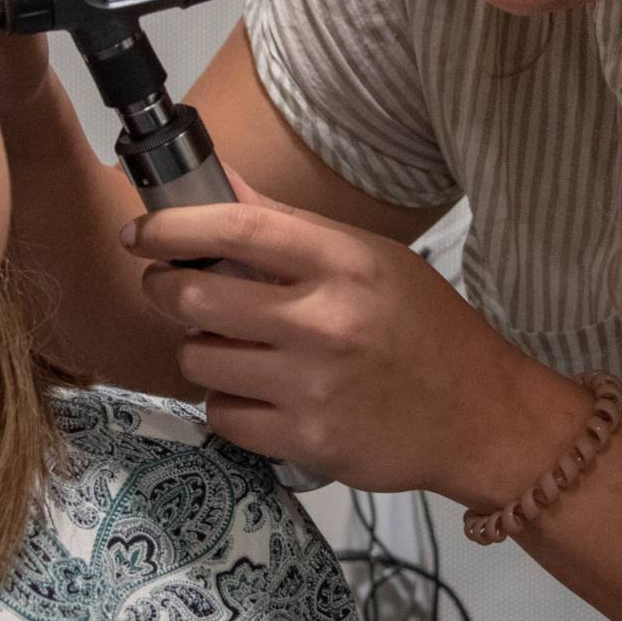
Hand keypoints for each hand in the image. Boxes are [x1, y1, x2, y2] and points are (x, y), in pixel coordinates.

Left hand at [127, 191, 585, 506]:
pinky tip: (253, 392)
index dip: (174, 226)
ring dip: (199, 349)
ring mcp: (314, 386)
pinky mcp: (307, 440)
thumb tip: (214, 180)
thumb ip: (286, 224)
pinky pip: (222, 415)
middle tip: (169, 286)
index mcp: (345, 264)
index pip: (239, 228)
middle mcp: (326, 322)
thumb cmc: (425, 329)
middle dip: (166, 288)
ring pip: (200, 358)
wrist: (482, 417)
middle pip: (199, 295)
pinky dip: (225, 402)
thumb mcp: (370, 259)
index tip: (140, 231)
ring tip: (229, 345)